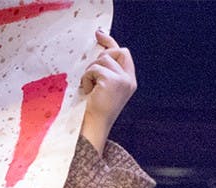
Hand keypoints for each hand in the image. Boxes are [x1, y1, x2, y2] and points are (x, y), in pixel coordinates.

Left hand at [79, 30, 135, 153]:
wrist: (94, 125)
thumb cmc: (96, 108)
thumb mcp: (105, 86)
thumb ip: (107, 70)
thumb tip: (100, 49)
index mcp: (129, 81)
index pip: (123, 53)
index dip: (110, 42)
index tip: (99, 34)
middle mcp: (129, 79)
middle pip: (115, 51)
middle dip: (100, 58)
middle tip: (91, 74)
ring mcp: (122, 80)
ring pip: (102, 59)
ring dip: (91, 72)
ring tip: (90, 88)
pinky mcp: (112, 81)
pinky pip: (94, 68)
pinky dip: (86, 78)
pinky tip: (88, 91)